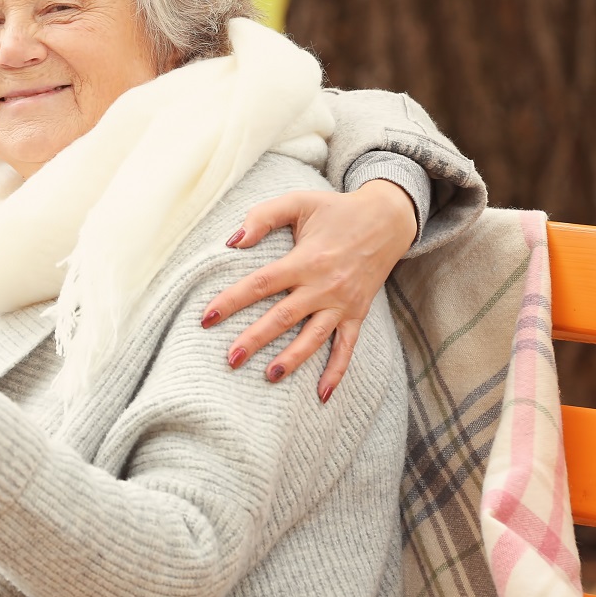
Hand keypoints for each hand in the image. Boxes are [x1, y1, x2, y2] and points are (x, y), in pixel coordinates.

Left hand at [201, 180, 417, 401]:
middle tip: (230, 359)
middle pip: (283, 317)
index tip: (207, 317)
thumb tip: (232, 241)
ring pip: (313, 337)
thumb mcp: (299, 202)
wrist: (388, 218)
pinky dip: (336, 371)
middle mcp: (323, 285)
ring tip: (269, 377)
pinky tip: (322, 394)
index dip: (232, 300)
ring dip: (292, 359)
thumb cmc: (336, 210)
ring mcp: (342, 302)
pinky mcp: (358, 313)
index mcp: (304, 260)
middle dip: (255, 339)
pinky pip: (347, 347)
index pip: (261, 284)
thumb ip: (263, 217)